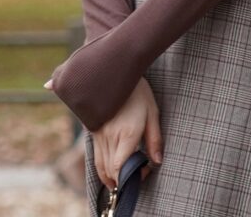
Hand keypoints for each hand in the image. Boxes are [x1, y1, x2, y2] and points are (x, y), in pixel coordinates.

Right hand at [90, 76, 162, 190]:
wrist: (115, 70)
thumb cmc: (139, 91)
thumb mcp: (153, 112)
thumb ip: (155, 139)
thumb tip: (157, 162)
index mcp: (127, 132)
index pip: (121, 168)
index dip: (131, 178)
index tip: (143, 173)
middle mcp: (110, 136)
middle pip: (111, 170)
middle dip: (123, 180)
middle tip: (137, 174)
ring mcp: (99, 134)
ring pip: (101, 166)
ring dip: (111, 177)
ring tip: (123, 180)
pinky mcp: (93, 131)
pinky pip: (95, 157)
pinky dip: (102, 168)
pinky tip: (112, 169)